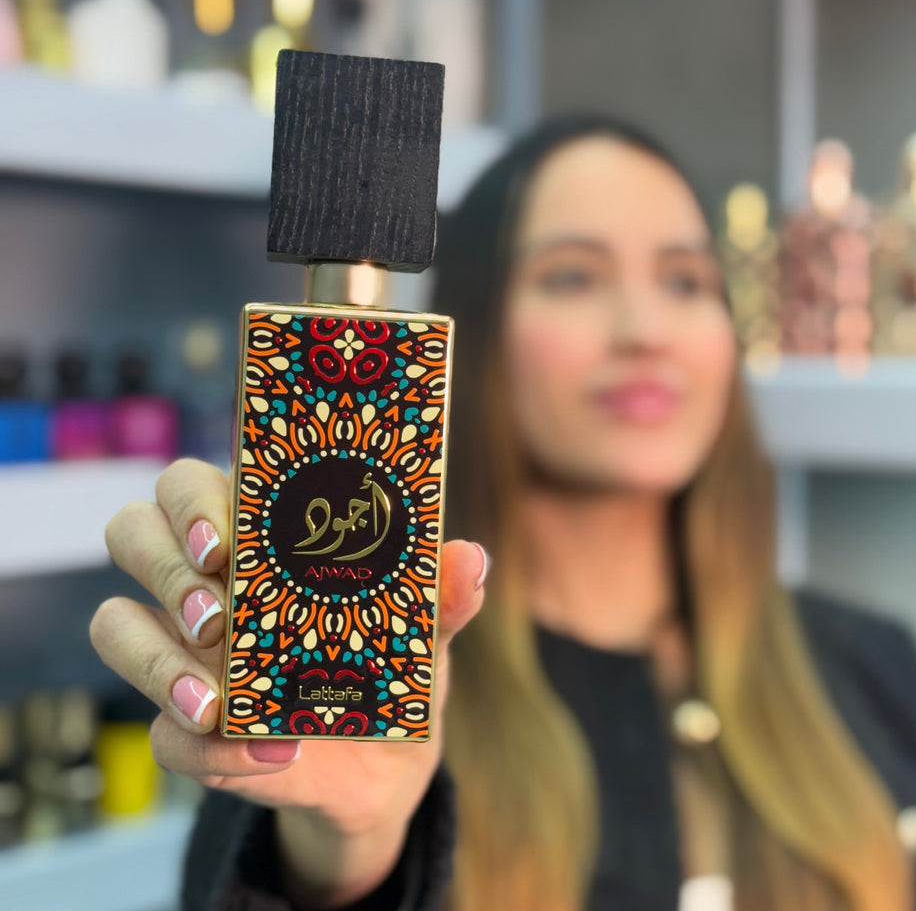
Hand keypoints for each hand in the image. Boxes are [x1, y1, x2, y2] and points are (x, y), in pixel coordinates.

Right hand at [91, 457, 486, 837]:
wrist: (385, 764)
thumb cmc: (395, 666)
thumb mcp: (426, 630)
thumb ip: (443, 595)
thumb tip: (469, 558)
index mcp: (259, 536)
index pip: (192, 484)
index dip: (193, 499)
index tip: (226, 539)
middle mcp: (208, 582)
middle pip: (133, 532)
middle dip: (164, 564)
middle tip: (215, 612)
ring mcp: (185, 652)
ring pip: (114, 626)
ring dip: (157, 663)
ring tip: (219, 700)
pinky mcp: (187, 728)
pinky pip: (162, 735)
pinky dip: (208, 750)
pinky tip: (272, 757)